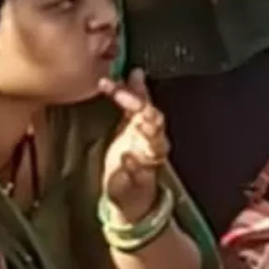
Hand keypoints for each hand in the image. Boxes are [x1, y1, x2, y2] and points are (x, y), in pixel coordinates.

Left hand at [97, 71, 168, 217]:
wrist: (131, 197)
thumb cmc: (130, 158)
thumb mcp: (130, 126)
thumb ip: (134, 101)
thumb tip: (135, 72)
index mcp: (149, 128)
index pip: (146, 104)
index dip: (134, 91)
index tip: (114, 81)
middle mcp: (153, 143)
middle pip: (154, 121)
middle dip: (140, 107)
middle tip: (121, 94)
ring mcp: (148, 162)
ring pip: (154, 143)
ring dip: (146, 132)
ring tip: (135, 121)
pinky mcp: (140, 181)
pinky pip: (140, 172)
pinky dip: (134, 165)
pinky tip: (126, 158)